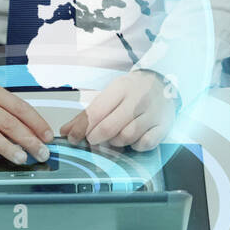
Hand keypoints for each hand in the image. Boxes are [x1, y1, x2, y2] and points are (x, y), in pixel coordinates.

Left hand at [60, 70, 175, 151]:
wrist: (163, 83)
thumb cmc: (133, 91)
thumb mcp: (111, 94)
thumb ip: (89, 113)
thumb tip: (66, 130)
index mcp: (120, 88)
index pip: (96, 112)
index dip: (81, 128)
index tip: (73, 137)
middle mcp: (137, 100)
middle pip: (109, 127)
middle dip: (95, 138)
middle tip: (93, 139)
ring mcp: (152, 113)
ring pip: (126, 137)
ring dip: (116, 142)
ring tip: (114, 137)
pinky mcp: (163, 126)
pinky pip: (145, 144)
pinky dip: (136, 146)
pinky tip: (133, 140)